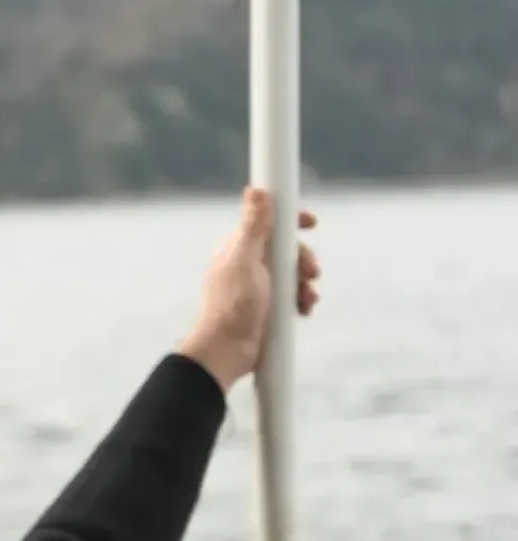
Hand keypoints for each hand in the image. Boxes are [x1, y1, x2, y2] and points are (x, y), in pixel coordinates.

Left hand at [178, 186, 319, 391]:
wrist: (227, 350)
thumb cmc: (232, 305)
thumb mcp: (245, 260)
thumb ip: (253, 227)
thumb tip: (255, 190)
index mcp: (238, 249)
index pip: (268, 224)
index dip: (290, 221)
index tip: (310, 222)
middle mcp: (247, 265)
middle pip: (286, 250)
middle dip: (302, 259)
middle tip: (312, 272)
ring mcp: (257, 287)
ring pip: (292, 275)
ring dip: (305, 283)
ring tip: (307, 297)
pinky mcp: (266, 308)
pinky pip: (291, 297)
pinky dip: (301, 300)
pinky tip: (304, 309)